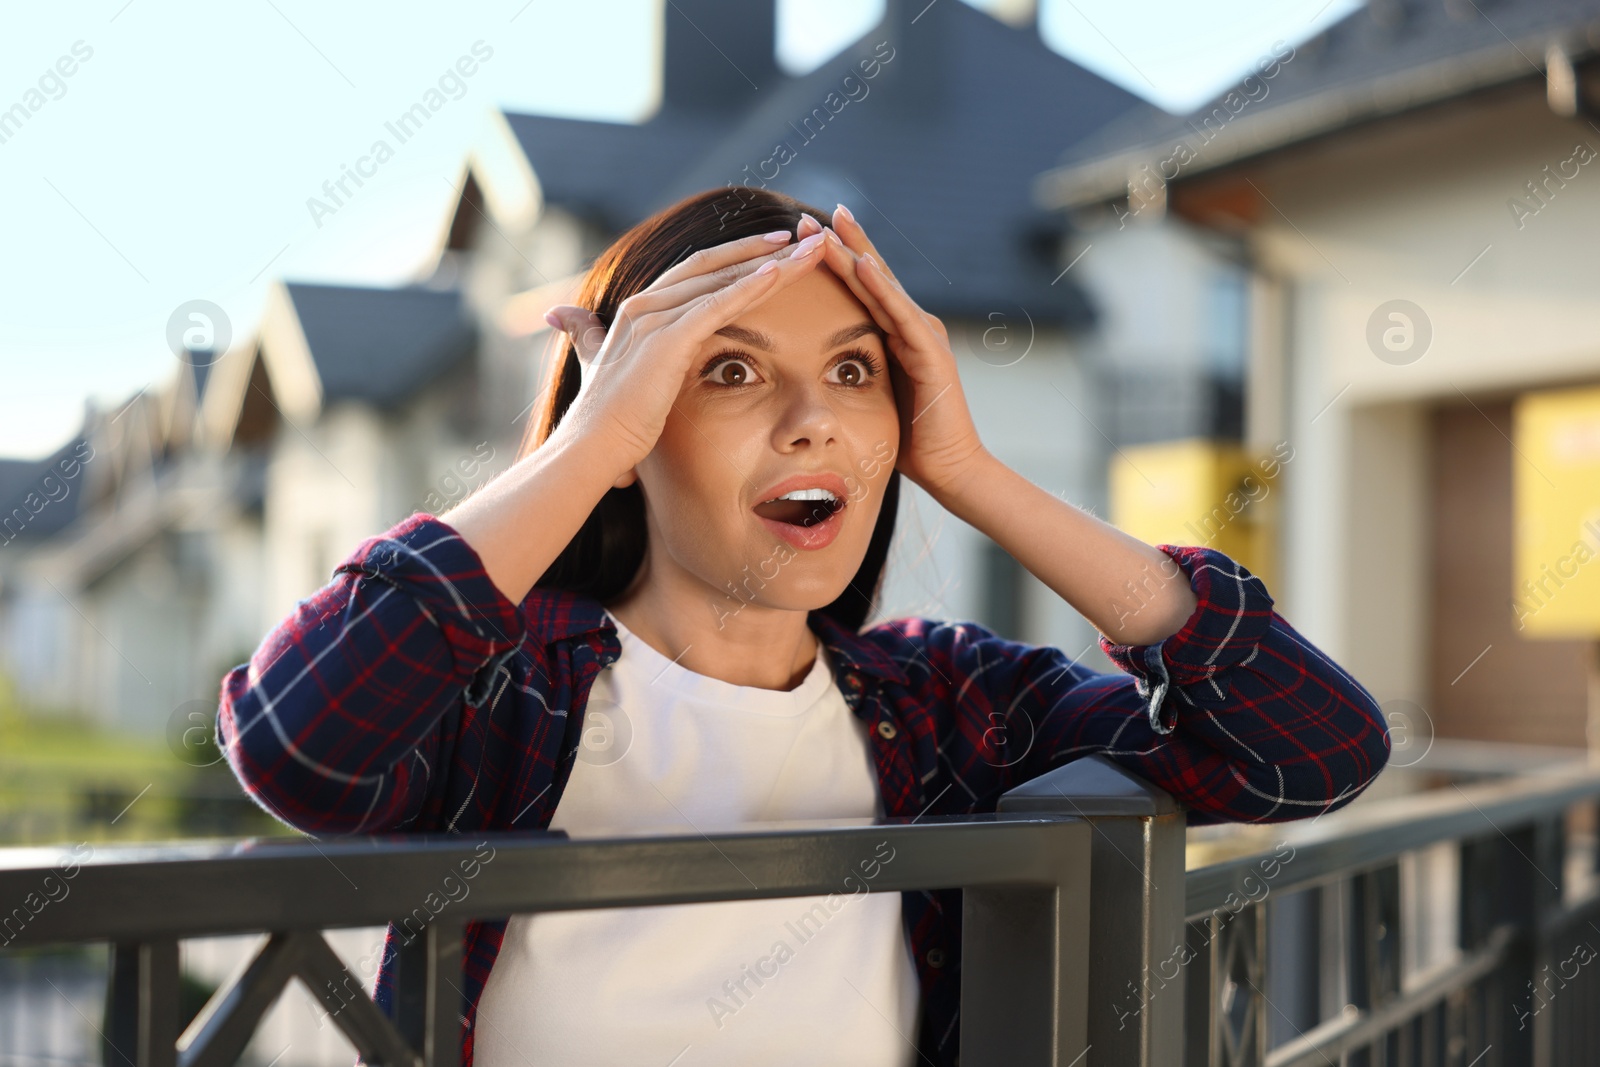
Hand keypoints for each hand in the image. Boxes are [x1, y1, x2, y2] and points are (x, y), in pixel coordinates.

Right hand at [543, 229, 828, 485]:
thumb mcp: (595, 363)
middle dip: (763, 250)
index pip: (696, 271)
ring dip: (771, 263)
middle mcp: (646, 305)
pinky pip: (716, 306)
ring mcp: (656, 319)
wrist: (590, 446)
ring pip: (723, 280)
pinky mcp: (667, 339)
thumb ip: (585, 335)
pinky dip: (748, 287)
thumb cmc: (603, 417)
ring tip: (811, 249)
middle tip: (805, 236)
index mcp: (638, 309)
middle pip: (715, 265)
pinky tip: (777, 273)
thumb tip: (557, 314)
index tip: (774, 248)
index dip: (736, 256)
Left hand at [797, 208, 987, 500]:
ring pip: (882, 285)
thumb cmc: (910, 439)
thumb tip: (811, 369)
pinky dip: (879, 287)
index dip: (832, 260)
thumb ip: (851, 373)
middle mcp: (912, 324)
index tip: (799, 236)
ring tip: (828, 224)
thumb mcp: (870, 397)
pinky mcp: (931, 351)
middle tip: (804, 217)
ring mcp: (924, 334)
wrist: (949, 468)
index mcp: (896, 332)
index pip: (860, 287)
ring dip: (854, 252)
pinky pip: (900, 312)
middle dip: (840, 243)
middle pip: (870, 274)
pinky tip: (860, 264)